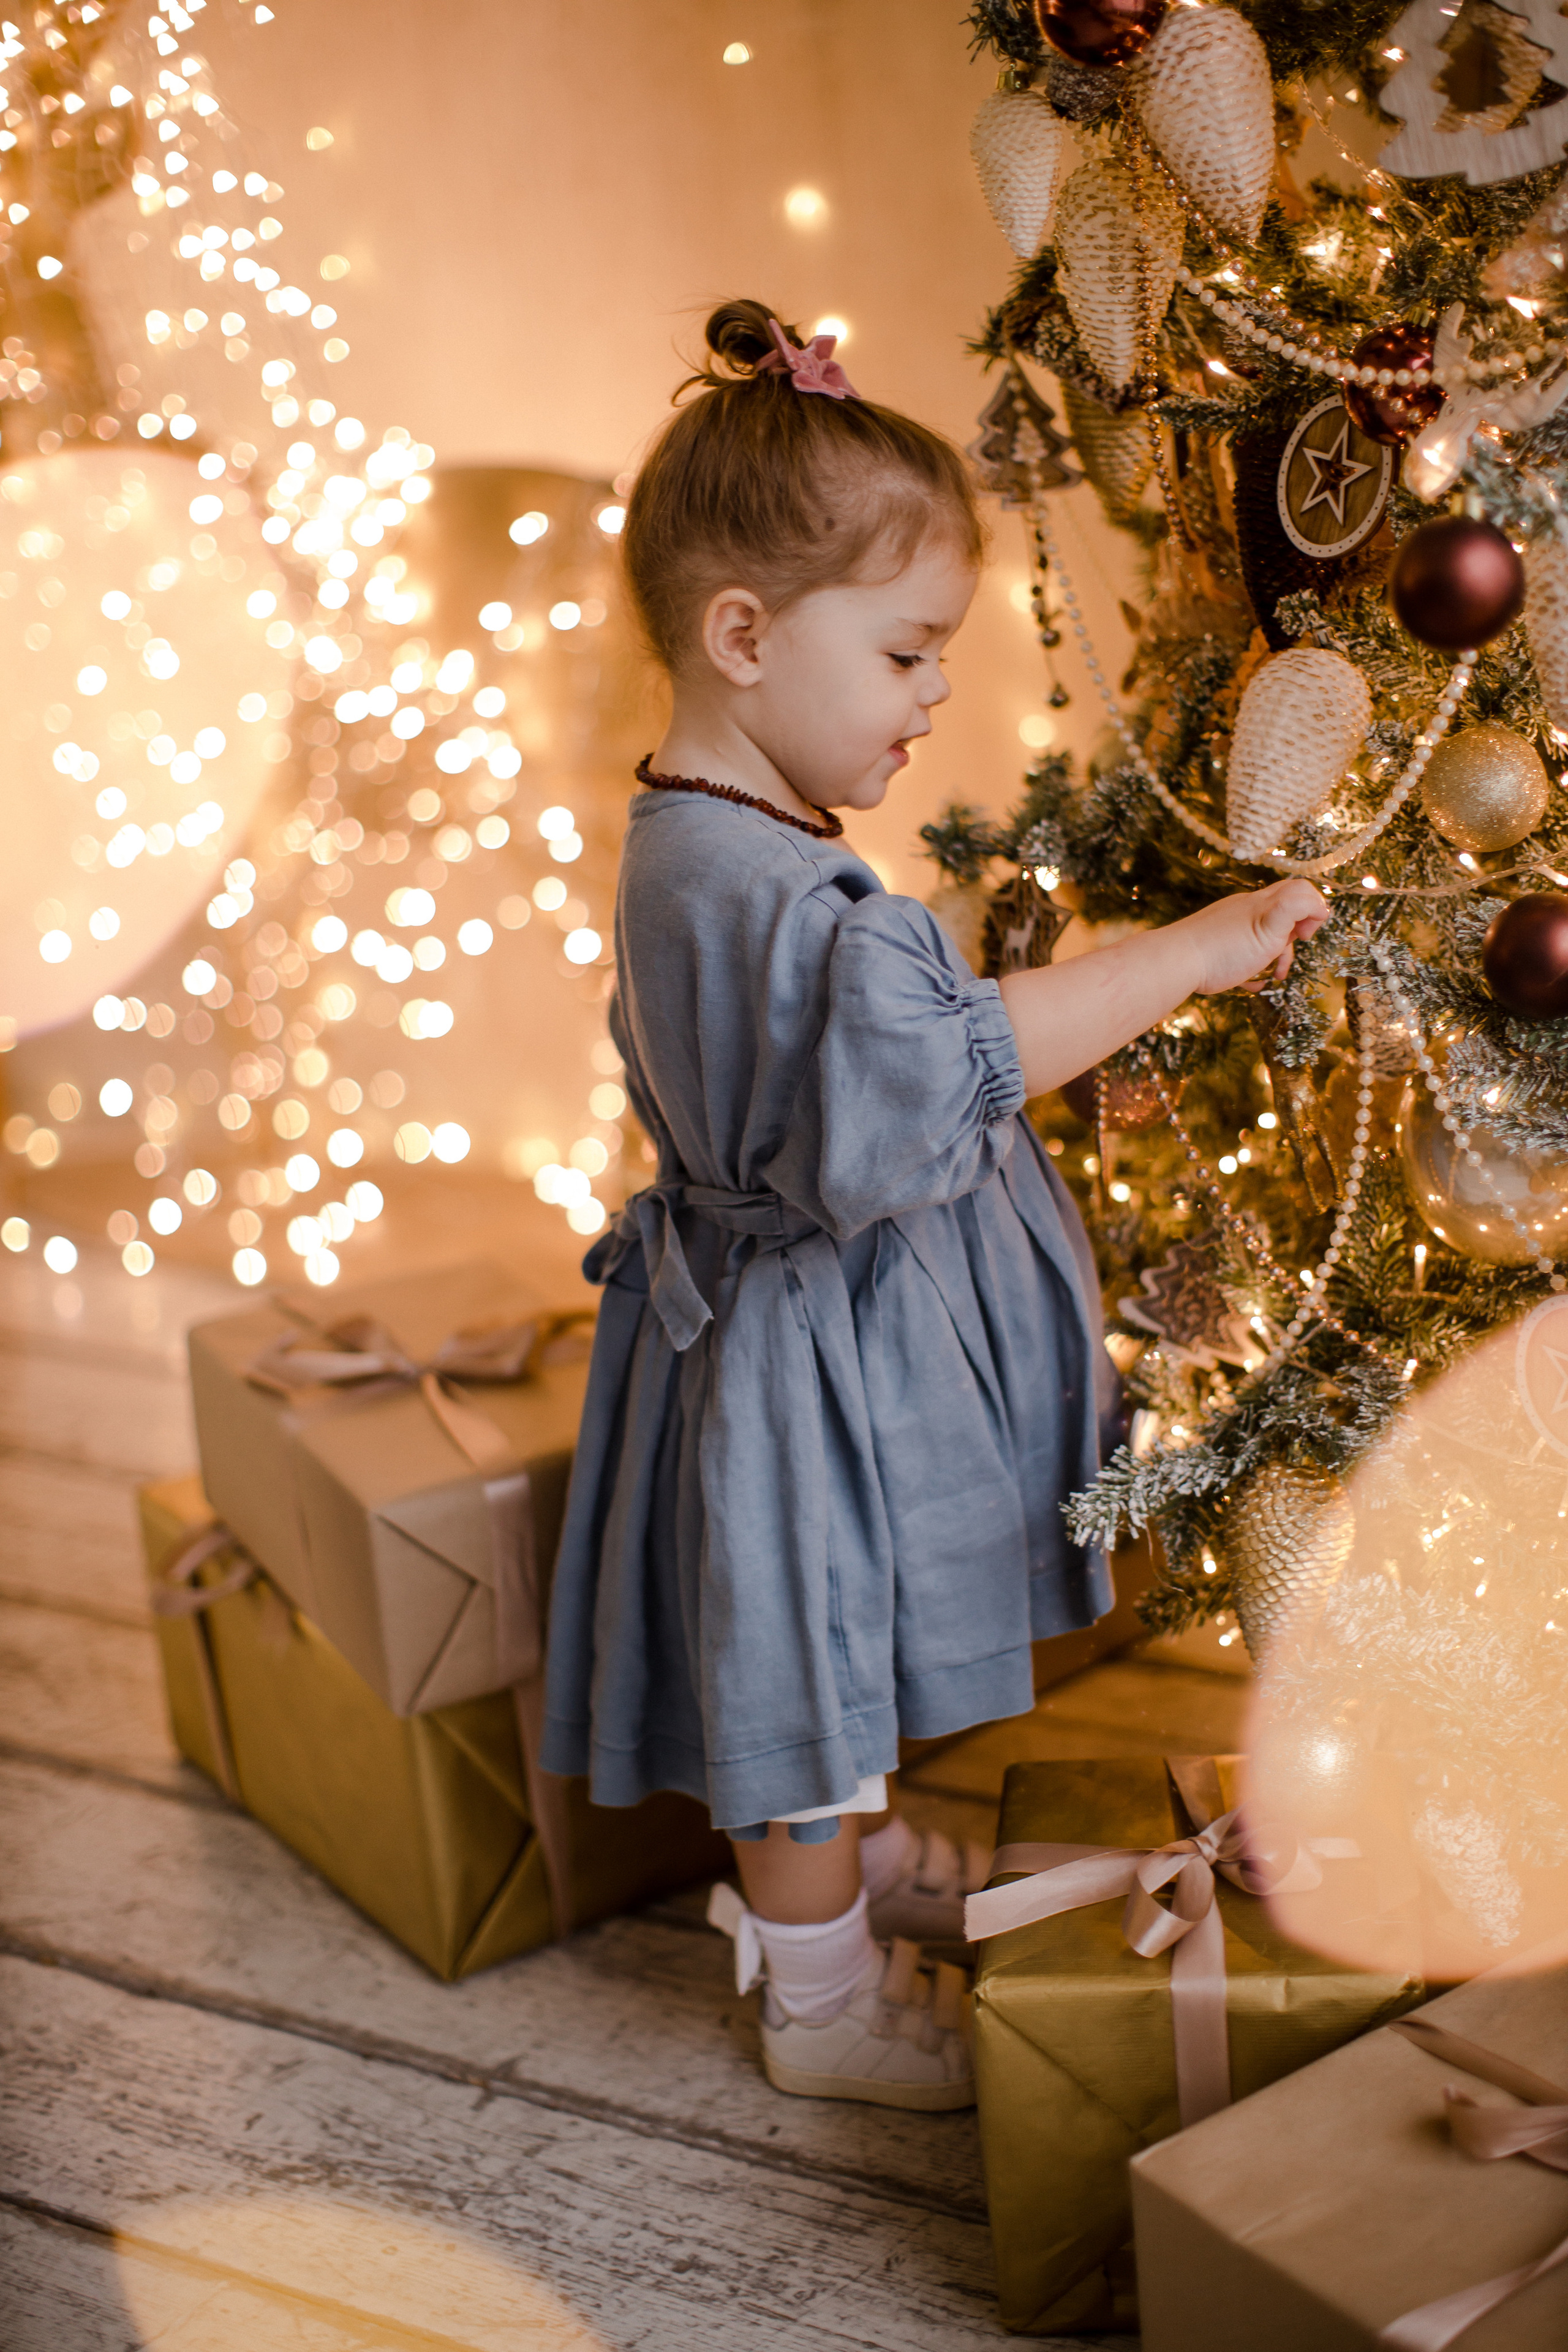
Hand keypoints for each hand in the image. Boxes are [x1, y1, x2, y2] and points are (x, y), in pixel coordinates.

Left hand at [1183, 880, 1330, 995]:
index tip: (1307, 935)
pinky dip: (1252, 967)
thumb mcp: (1269, 928)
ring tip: (1273, 976)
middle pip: (1282, 913)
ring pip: (1262, 936)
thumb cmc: (1224, 949)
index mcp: (1262, 904)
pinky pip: (1241, 953)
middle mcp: (1246, 910)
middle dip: (1294, 935)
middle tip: (1292, 951)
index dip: (1314, 909)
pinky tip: (1251, 983)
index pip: (1299, 890)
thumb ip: (1295, 909)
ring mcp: (1228, 927)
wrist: (1174, 962)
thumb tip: (1319, 905)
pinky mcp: (1214, 946)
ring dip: (1275, 957)